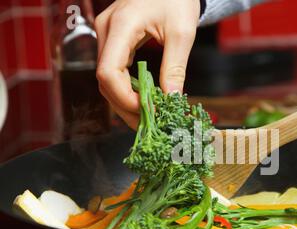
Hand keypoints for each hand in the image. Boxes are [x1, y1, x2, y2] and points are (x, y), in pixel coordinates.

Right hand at [95, 0, 200, 127]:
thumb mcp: (182, 33)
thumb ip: (174, 68)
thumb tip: (171, 100)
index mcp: (121, 26)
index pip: (108, 72)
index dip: (124, 97)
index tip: (148, 110)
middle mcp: (107, 30)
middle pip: (105, 80)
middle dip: (125, 106)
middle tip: (149, 124)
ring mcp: (107, 35)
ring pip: (107, 78)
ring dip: (125, 101)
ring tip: (147, 117)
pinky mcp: (113, 39)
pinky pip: (114, 70)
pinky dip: (127, 88)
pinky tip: (143, 100)